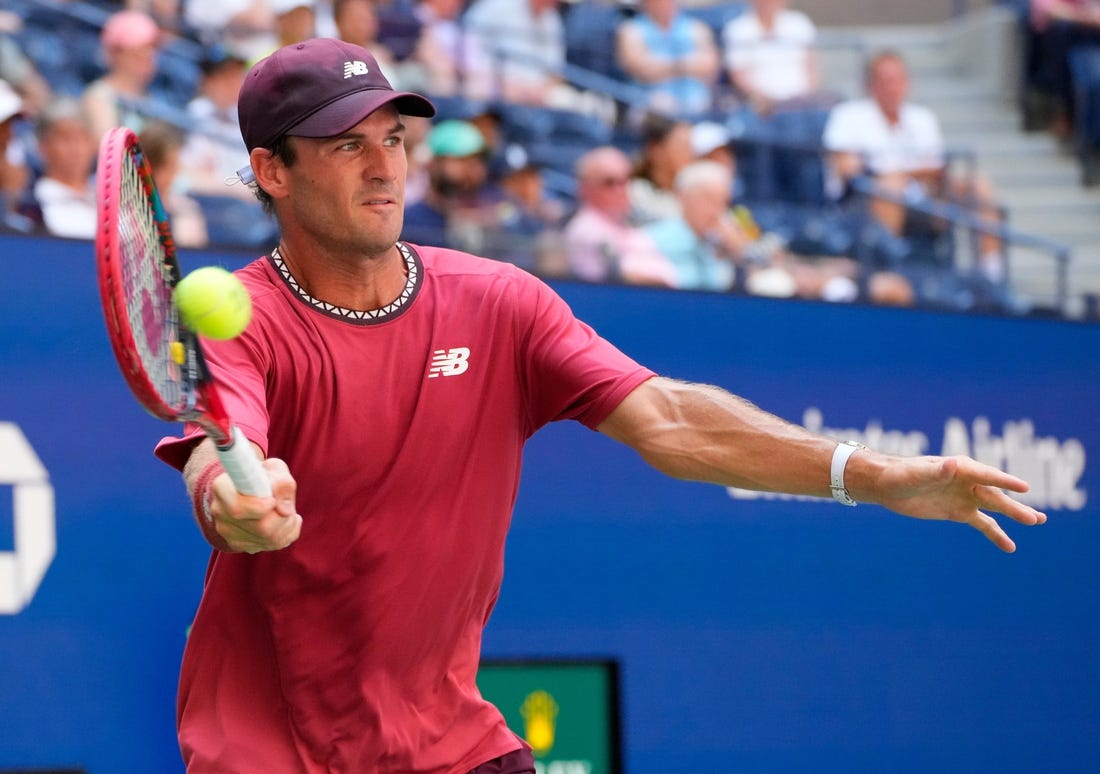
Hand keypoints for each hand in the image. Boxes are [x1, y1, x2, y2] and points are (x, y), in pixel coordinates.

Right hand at [209, 457, 301, 553]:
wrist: (250, 488)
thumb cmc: (263, 476)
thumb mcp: (274, 469)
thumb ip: (282, 483)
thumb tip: (285, 511)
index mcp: (222, 487)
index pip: (237, 508)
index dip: (260, 508)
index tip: (273, 501)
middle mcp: (220, 511)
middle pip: (260, 527)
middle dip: (282, 518)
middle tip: (287, 507)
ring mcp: (227, 531)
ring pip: (268, 539)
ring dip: (287, 526)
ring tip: (288, 512)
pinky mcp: (238, 544)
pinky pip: (272, 546)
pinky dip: (286, 535)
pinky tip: (284, 522)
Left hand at [862, 454, 1046, 552]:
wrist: (886, 485)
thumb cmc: (900, 474)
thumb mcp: (916, 474)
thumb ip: (936, 471)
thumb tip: (954, 464)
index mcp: (960, 468)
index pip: (987, 475)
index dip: (1005, 482)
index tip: (1025, 488)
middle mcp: (967, 481)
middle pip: (996, 495)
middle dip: (1015, 508)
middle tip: (1037, 519)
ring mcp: (964, 497)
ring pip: (995, 508)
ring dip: (1015, 516)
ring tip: (1039, 522)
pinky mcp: (958, 512)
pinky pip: (982, 524)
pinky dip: (996, 535)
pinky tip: (1010, 547)